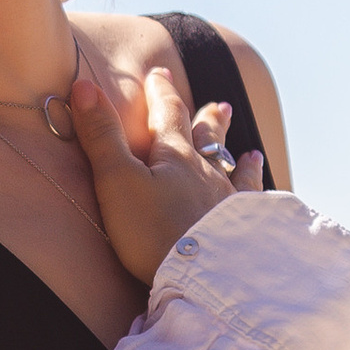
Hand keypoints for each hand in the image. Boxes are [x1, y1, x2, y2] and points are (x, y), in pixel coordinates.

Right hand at [67, 57, 263, 284]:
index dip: (161, 93)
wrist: (204, 275)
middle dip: (208, 120)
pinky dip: (258, 199)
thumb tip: (84, 86)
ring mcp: (229, 202)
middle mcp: (207, 173)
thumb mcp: (116, 181)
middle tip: (220, 105)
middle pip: (209, 140)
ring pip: (234, 171)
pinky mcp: (244, 232)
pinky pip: (254, 208)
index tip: (159, 74)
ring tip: (250, 151)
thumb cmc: (153, 231)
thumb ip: (101, 136)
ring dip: (236, 158)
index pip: (168, 114)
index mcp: (175, 157)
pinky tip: (266, 199)